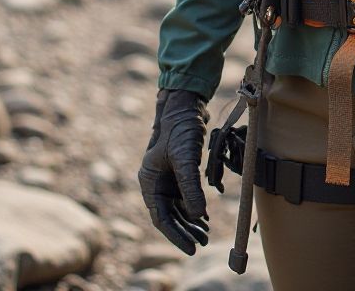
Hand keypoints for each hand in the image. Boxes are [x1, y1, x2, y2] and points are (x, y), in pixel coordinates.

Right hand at [138, 88, 210, 254]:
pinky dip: (194, 209)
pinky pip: (184, 198)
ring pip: (178, 209)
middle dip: (185, 231)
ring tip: (206, 236)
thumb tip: (198, 216)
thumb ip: (190, 187)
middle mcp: (155, 182)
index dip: (176, 235)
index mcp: (149, 181)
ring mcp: (166, 179)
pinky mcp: (178, 173)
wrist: (187, 106)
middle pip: (169, 215)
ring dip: (191, 222)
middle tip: (203, 244)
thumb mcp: (185, 158)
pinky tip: (205, 219)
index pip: (160, 217)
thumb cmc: (181, 128)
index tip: (191, 248)